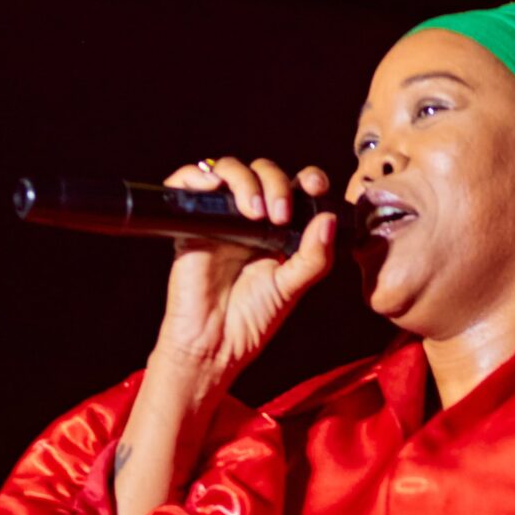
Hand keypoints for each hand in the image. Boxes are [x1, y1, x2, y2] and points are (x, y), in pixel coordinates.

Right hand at [149, 156, 337, 398]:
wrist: (214, 344)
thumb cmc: (251, 320)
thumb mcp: (291, 288)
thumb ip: (313, 257)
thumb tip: (327, 219)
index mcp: (278, 229)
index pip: (294, 187)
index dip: (306, 179)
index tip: (314, 187)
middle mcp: (249, 219)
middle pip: (263, 172)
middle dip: (276, 184)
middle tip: (280, 215)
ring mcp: (219, 218)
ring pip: (229, 170)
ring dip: (245, 180)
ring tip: (254, 212)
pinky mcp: (190, 223)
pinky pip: (187, 183)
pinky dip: (196, 177)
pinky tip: (212, 189)